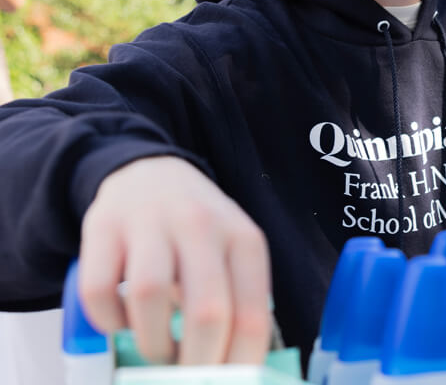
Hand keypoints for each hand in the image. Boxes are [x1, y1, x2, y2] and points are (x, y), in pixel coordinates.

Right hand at [78, 156, 270, 364]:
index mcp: (244, 240)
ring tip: (157, 352)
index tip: (226, 384)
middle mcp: (202, 226)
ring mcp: (151, 223)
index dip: (239, 365)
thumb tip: (235, 373)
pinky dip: (108, 321)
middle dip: (197, 363)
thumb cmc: (198, 232)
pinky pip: (100, 289)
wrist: (150, 175)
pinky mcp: (102, 228)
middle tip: (188, 379)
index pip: (252, 316)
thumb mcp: (233, 255)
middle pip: (206, 312)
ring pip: (150, 298)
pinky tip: (122, 323)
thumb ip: (237, 304)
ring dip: (151, 343)